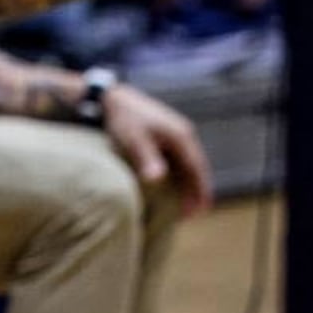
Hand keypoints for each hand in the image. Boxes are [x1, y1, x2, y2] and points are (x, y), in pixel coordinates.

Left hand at [102, 83, 212, 217]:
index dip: (200, 191)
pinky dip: (183, 173)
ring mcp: (177, 132)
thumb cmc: (123, 119)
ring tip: (187, 204)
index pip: (197, 169)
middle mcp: (184, 134)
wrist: (112, 98)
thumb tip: (157, 178)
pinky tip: (176, 185)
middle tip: (195, 214)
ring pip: (191, 163)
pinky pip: (181, 157)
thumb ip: (146, 157)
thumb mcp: (133, 139)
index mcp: (181, 136)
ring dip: (191, 182)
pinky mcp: (168, 133)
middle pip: (198, 167)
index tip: (200, 211)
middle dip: (198, 190)